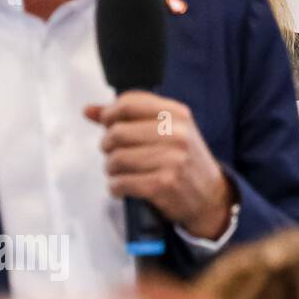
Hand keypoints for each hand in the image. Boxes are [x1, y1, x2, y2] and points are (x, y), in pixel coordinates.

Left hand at [84, 92, 233, 239]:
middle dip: (108, 146)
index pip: (128, 103)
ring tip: (122, 172)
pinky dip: (116, 188)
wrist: (210, 195)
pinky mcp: (164, 184)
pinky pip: (120, 183)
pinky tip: (125, 187)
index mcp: (178, 114)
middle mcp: (178, 133)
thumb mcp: (167, 131)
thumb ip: (128, 118)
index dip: (109, 115)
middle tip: (117, 154)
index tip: (109, 126)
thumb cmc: (182, 160)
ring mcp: (173, 159)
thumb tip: (89, 110)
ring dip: (112, 169)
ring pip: (115, 159)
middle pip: (116, 132)